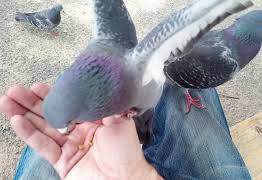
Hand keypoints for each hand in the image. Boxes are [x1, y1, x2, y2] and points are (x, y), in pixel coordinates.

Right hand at [0, 83, 161, 179]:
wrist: (126, 179)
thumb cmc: (127, 151)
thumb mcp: (120, 120)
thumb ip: (104, 105)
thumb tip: (94, 88)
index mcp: (94, 120)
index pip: (70, 104)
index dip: (53, 95)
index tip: (37, 86)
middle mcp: (80, 132)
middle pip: (52, 114)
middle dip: (32, 102)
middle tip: (15, 91)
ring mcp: (69, 147)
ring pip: (43, 128)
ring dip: (24, 115)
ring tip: (8, 101)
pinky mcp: (62, 162)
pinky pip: (43, 146)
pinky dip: (29, 134)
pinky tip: (17, 121)